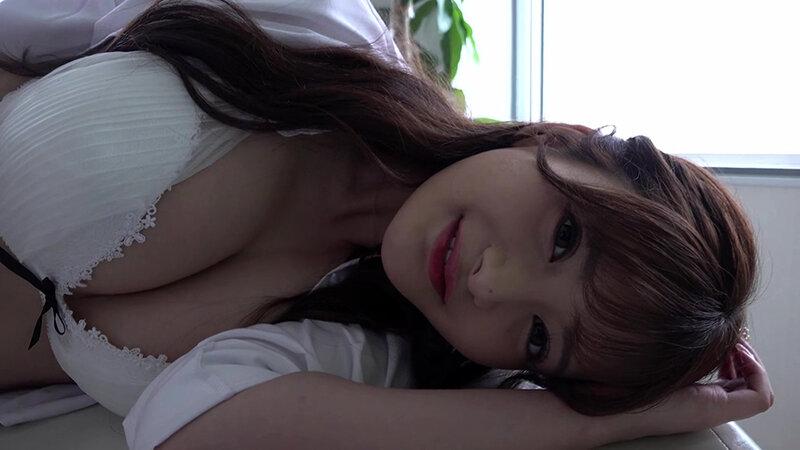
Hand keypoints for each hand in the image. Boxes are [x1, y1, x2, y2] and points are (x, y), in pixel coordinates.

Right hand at [632, 339, 773, 436]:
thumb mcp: (677, 375)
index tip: (736, 345)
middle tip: (733, 341)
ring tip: (721, 345)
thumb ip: (707, 362)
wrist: (612, 414)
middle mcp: (712, 412)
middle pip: (752, 391)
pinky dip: (720, 369)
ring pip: (736, 389)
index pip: (761, 396)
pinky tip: (703, 355)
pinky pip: (719, 388)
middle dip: (748, 362)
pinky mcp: (688, 402)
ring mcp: (701, 408)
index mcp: (714, 408)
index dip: (756, 367)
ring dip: (735, 365)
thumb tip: (734, 345)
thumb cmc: (639, 397)